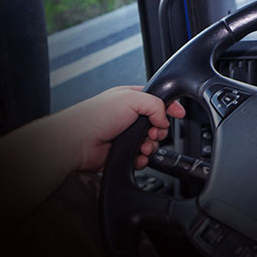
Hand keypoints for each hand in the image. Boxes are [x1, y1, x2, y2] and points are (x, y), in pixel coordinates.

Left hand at [59, 86, 185, 171]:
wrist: (77, 142)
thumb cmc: (95, 116)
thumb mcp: (132, 98)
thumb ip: (156, 105)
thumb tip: (164, 120)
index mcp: (131, 99)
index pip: (158, 101)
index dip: (171, 107)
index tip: (179, 114)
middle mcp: (129, 117)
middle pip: (158, 124)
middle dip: (159, 130)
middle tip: (152, 132)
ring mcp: (126, 135)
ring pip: (151, 142)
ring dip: (151, 146)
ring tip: (143, 146)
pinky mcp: (122, 152)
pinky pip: (142, 157)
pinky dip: (143, 158)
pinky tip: (137, 156)